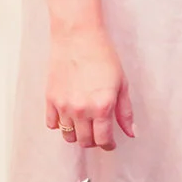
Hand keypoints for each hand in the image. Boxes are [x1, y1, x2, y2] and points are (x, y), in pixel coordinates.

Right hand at [45, 22, 134, 150]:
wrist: (78, 36)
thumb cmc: (102, 55)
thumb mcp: (121, 83)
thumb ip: (125, 111)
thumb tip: (131, 132)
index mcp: (102, 107)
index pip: (103, 140)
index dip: (108, 145)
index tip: (110, 143)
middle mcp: (81, 110)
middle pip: (85, 142)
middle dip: (94, 141)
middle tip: (98, 132)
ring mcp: (64, 106)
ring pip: (68, 135)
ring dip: (77, 134)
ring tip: (84, 124)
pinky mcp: (50, 99)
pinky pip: (52, 124)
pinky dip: (60, 124)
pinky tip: (68, 116)